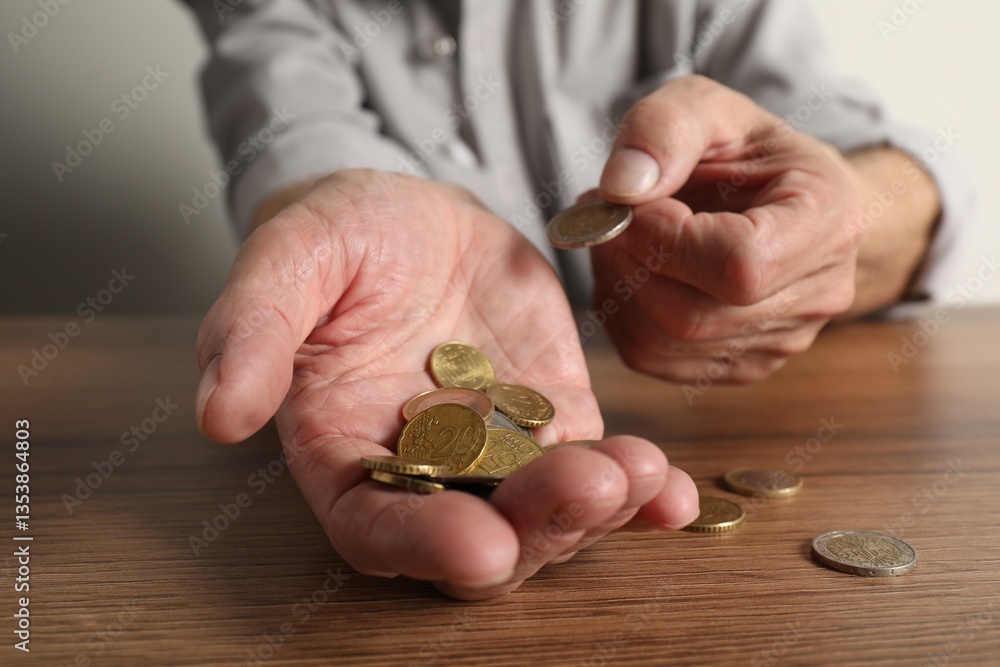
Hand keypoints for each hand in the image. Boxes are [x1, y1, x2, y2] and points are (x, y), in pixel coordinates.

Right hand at [195, 170, 698, 598]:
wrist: (414, 214)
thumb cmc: (339, 238)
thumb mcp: (289, 261)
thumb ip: (253, 331)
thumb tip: (219, 413)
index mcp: (346, 453)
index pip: (376, 527)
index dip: (421, 546)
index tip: (476, 548)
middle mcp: (425, 474)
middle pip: (482, 537)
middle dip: (538, 528)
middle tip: (588, 489)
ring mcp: (499, 454)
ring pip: (550, 514)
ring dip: (602, 508)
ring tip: (644, 473)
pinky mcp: (556, 422)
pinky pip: (600, 469)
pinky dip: (640, 489)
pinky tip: (675, 490)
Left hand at [593, 75, 864, 383]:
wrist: (781, 197)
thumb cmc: (748, 151)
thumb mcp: (709, 107)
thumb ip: (664, 129)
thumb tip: (621, 188)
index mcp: (826, 219)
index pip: (738, 264)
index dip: (664, 239)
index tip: (632, 202)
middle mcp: (816, 294)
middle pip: (693, 315)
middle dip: (628, 262)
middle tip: (605, 216)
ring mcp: (782, 340)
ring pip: (664, 343)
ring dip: (617, 287)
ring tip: (616, 236)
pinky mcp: (742, 365)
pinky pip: (655, 359)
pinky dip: (623, 314)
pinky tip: (630, 270)